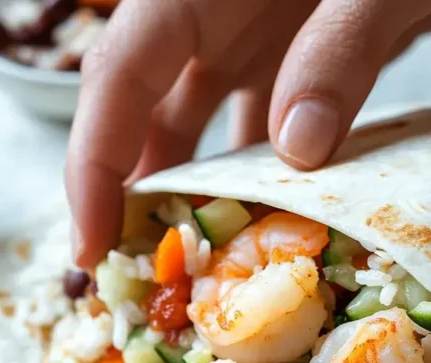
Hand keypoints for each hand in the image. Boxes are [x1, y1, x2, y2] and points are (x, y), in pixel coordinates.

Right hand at [66, 0, 430, 267]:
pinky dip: (264, 176)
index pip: (120, 74)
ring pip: (204, 127)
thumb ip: (338, 51)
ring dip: (196, 190)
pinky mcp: (305, 61)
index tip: (91, 240)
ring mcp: (262, 40)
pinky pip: (268, 128)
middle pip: (147, 109)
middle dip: (131, 189)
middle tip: (136, 270)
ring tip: (197, 264)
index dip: (94, 159)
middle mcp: (218, 16)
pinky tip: (273, 225)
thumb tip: (296, 149)